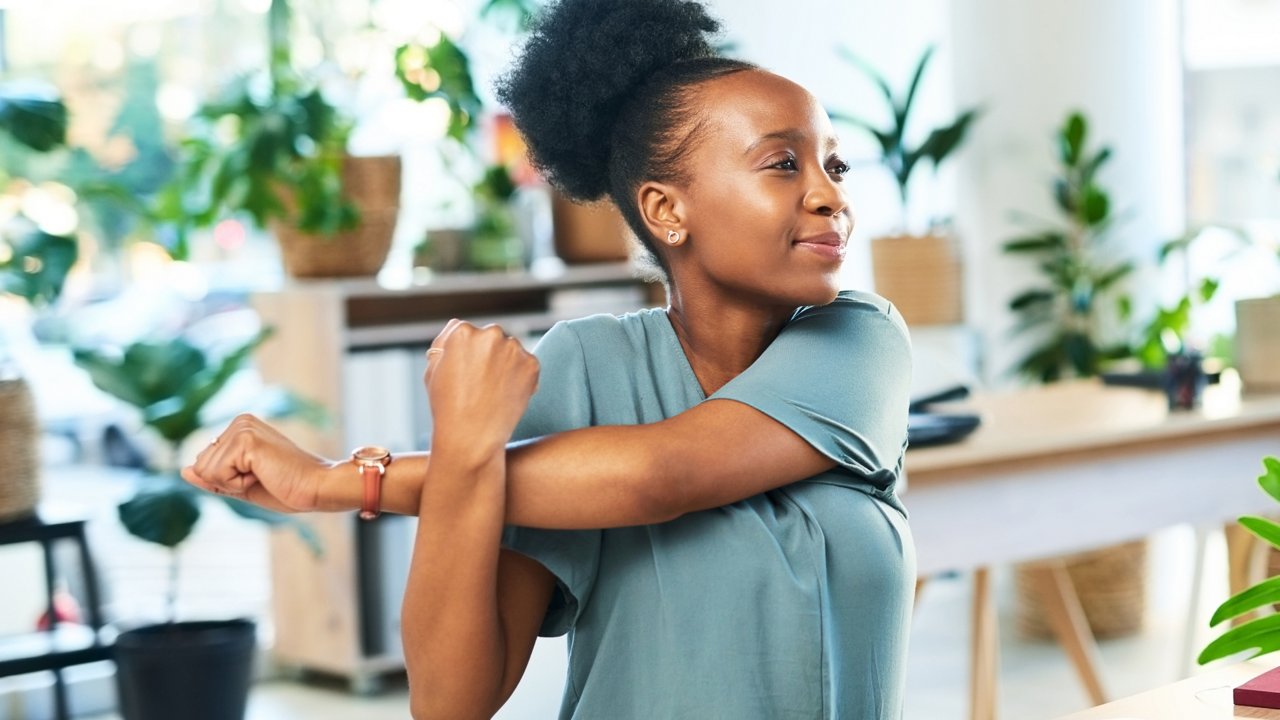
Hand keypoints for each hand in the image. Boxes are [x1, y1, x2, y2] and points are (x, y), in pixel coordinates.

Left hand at [181, 414, 333, 512]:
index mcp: (240, 428)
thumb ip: (212, 478)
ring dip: (232, 483)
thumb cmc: (288, 488)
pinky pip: (217, 474)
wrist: (316, 488)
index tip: (260, 476)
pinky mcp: (245, 440)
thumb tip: (183, 470)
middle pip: (200, 465)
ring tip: (264, 475)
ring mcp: (242, 428)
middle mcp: (239, 422)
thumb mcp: (241, 485)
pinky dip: (237, 484)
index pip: (204, 463)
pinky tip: (263, 475)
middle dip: (226, 482)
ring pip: (205, 470)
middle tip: (262, 477)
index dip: (226, 481)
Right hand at [425, 320, 539, 459]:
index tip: (465, 373)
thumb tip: (458, 327)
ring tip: (493, 391)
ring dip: (506, 364)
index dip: (465, 354)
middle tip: (481, 383)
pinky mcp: (532, 364)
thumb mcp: (433, 369)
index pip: (465, 331)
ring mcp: (513, 348)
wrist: (471, 437)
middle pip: (490, 337)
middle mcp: (490, 333)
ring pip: (510, 350)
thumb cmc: (447, 407)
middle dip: (488, 354)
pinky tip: (506, 394)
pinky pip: (526, 365)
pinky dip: (521, 377)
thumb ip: (445, 344)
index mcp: (461, 331)